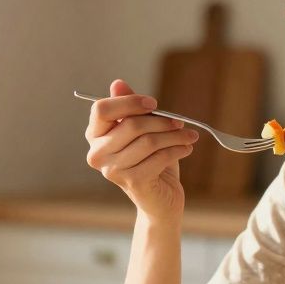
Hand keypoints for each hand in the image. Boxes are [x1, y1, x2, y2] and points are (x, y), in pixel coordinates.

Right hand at [84, 79, 199, 222]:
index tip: (154, 104)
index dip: (129, 102)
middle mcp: (97, 154)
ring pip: (148, 141)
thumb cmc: (150, 161)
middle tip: (181, 123)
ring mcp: (112, 170)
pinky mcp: (132, 181)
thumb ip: (129, 108)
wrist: (160, 200)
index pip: (101, 109)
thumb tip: (118, 83)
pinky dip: (177, 150)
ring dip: (174, 136)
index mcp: (95, 135)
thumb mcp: (141, 132)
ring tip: (190, 136)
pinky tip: (186, 149)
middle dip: (161, 121)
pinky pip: (159, 157)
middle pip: (131, 125)